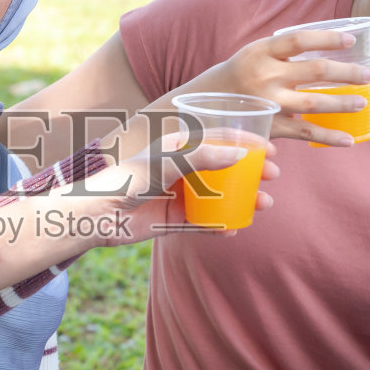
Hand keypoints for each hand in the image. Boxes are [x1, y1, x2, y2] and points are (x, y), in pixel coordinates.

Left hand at [80, 132, 279, 243]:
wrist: (96, 214)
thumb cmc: (128, 178)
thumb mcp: (168, 162)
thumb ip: (204, 158)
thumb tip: (242, 155)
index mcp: (177, 146)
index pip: (218, 139)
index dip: (245, 142)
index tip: (270, 149)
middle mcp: (179, 169)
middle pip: (223, 168)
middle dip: (250, 172)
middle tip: (273, 177)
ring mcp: (177, 194)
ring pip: (218, 196)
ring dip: (242, 199)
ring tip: (263, 205)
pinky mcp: (171, 220)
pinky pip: (202, 222)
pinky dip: (219, 225)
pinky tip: (234, 229)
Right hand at [185, 28, 369, 146]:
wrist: (193, 109)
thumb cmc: (232, 79)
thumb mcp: (250, 56)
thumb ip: (282, 54)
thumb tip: (325, 52)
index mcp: (260, 51)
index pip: (300, 39)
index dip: (328, 38)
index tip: (351, 40)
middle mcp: (264, 76)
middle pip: (317, 70)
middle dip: (348, 72)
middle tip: (368, 75)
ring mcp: (267, 103)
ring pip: (315, 101)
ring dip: (344, 102)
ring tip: (363, 103)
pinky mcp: (268, 127)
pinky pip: (304, 132)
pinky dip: (328, 136)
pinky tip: (349, 140)